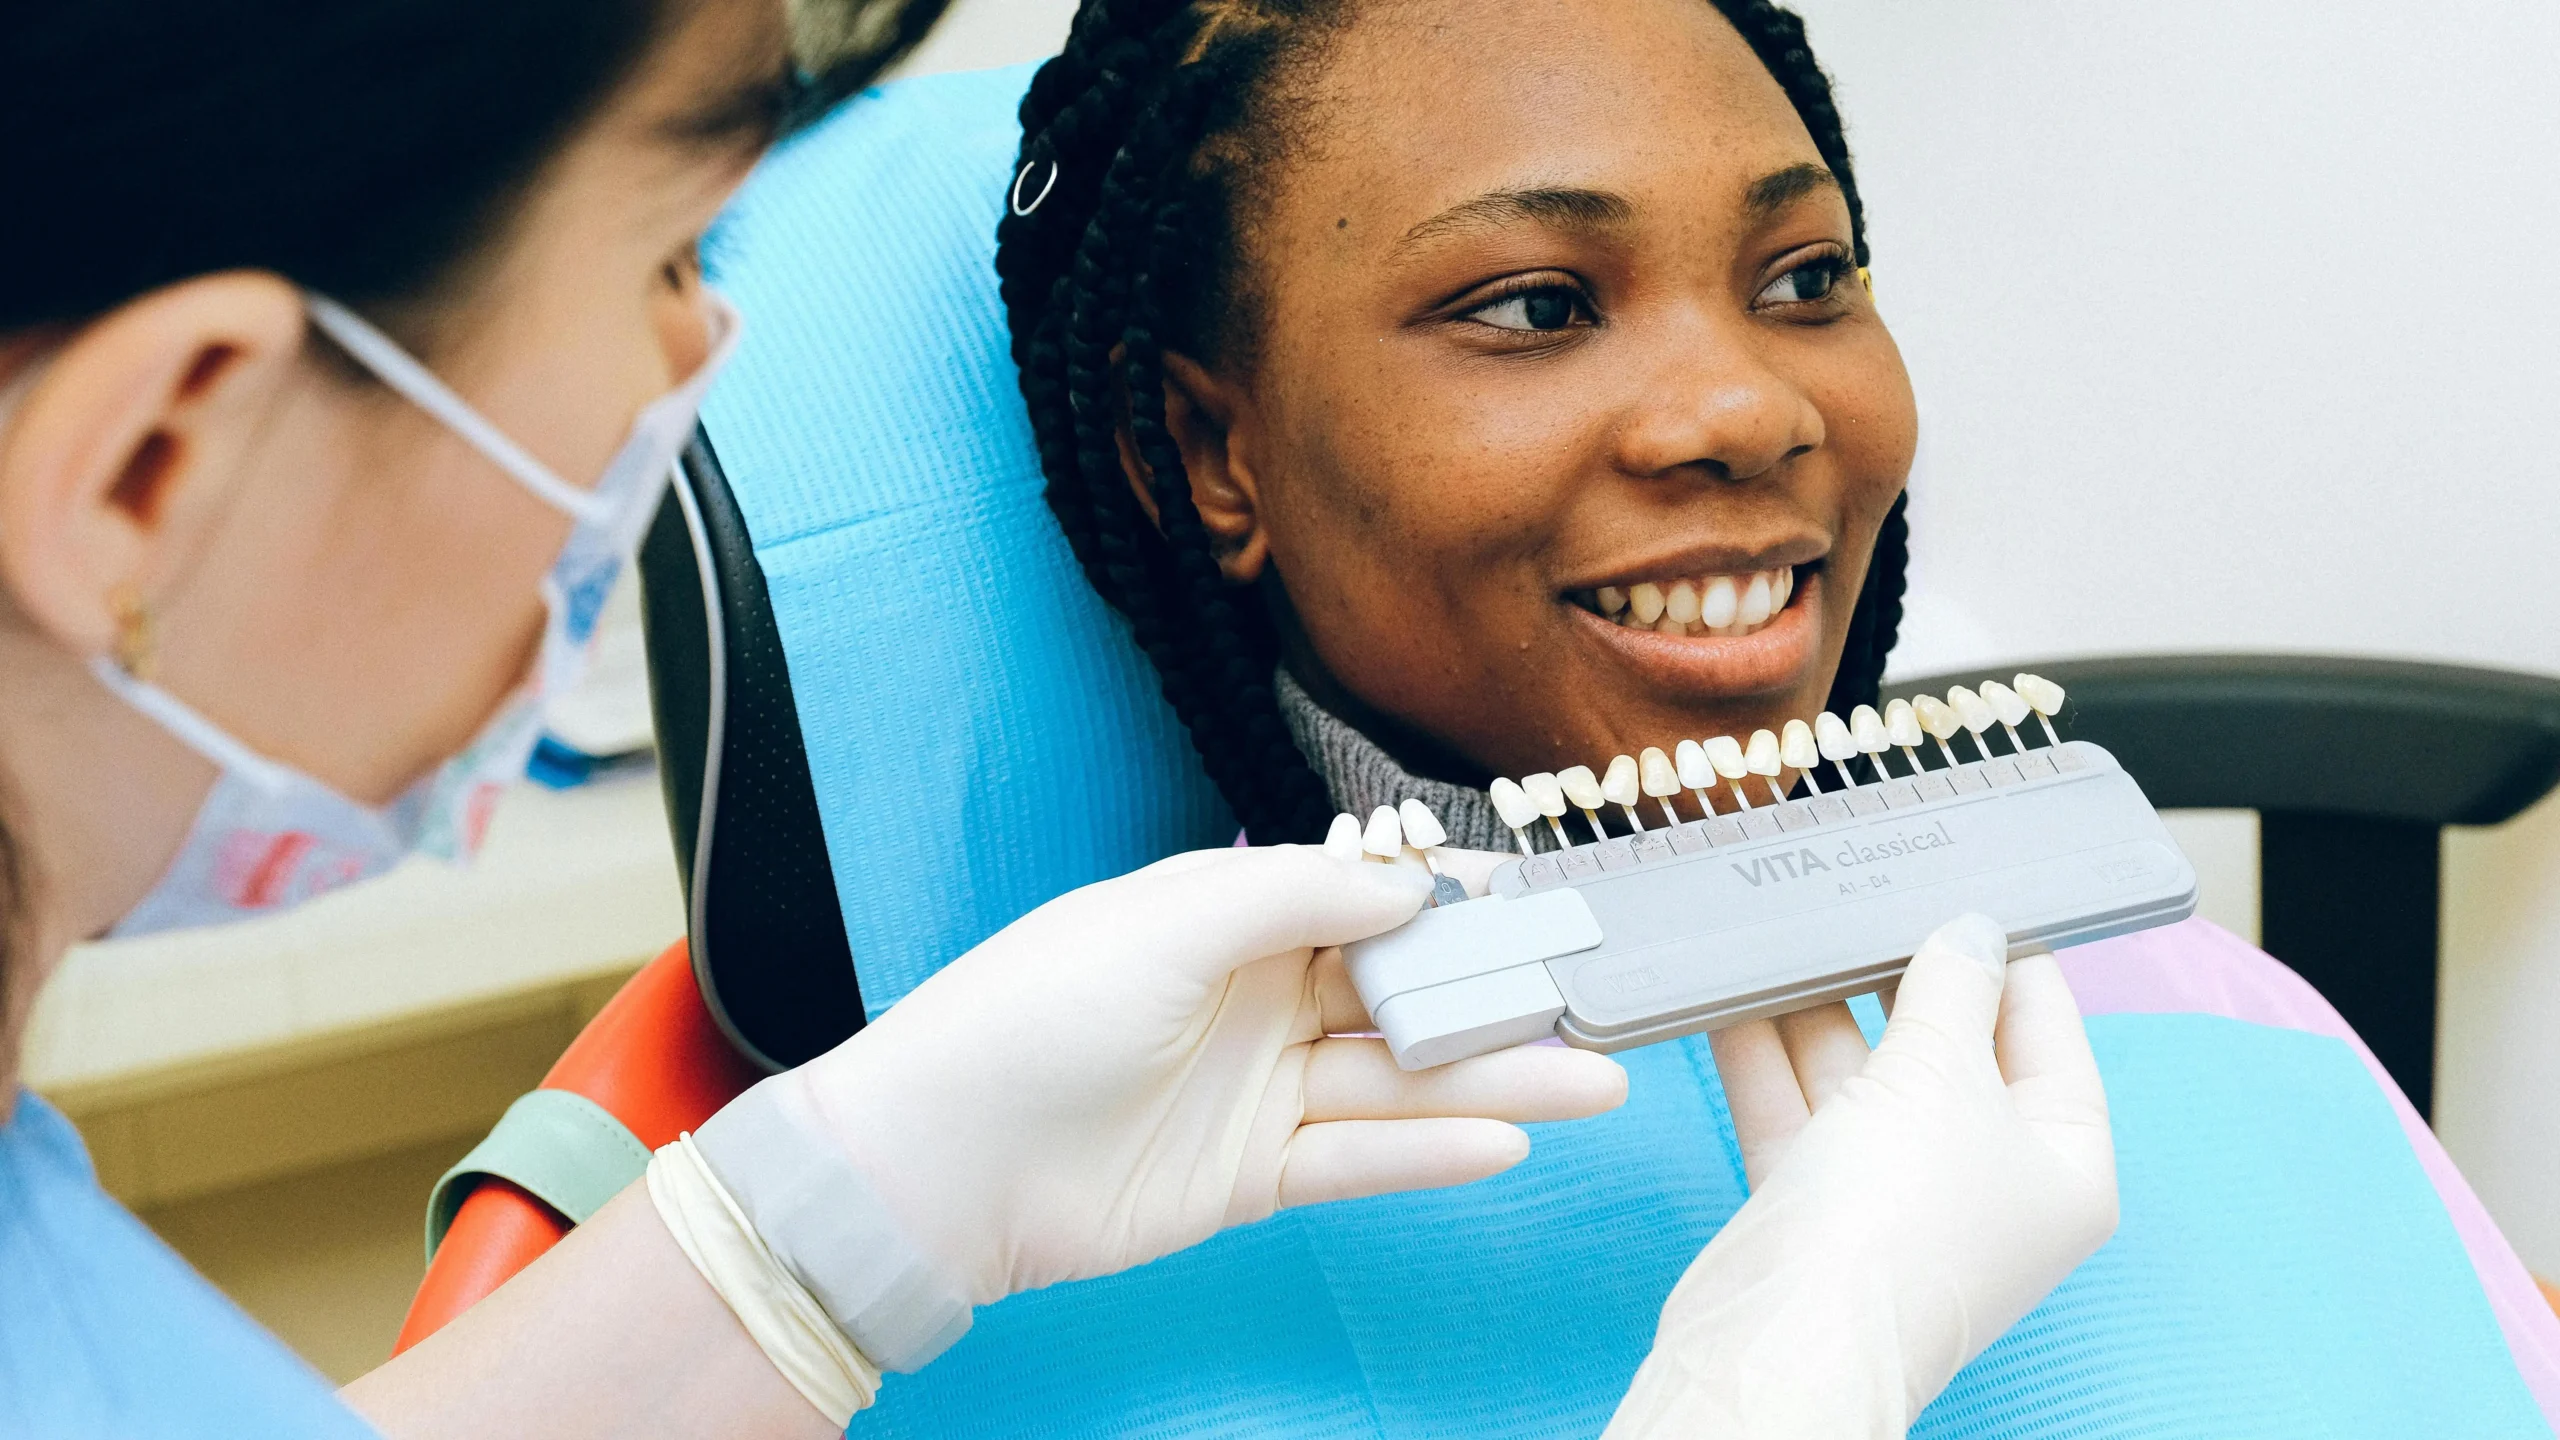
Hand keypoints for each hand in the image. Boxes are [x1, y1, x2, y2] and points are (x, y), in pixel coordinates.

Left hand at [785, 844, 1628, 1305]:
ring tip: (1596, 1078)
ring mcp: (1258, 1088)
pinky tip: (1508, 1139)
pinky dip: (1431, 1153)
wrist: (943, 1161)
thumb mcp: (1168, 924)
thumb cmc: (1033, 1015)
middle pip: (1403, 993)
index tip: (1549, 896)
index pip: (1370, 901)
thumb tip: (1405, 879)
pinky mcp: (1249, 1175)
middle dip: (1501, 994)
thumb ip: (1295, 896)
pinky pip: (1360, 1159)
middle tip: (1602, 995)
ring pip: (1401, 1081)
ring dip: (1497, 1079)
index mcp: (1232, 917)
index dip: (1458, 900)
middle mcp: (1256, 997)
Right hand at [1606, 914, 2117, 1437]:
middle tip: (1868, 897)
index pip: (2050, 1033)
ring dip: (1821, 1009)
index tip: (1969, 890)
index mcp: (2062, 1161)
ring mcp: (1896, 1195)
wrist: (1787, 1337)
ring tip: (1792, 931)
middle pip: (1949, 1051)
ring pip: (1863, 1077)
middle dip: (1900, 979)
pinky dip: (1767, 1055)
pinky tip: (1734, 994)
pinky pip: (1797, 1110)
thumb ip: (1953, 988)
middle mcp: (1985, 1180)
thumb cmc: (1900, 1218)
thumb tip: (1968, 932)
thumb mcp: (1943, 1073)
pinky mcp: (1814, 1205)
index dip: (2012, 959)